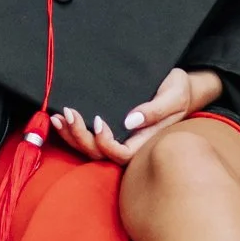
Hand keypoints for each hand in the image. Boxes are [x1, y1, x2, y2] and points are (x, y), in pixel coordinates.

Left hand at [48, 67, 222, 164]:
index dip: (106, 144)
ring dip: (71, 136)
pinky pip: (89, 139)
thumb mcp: (174, 96)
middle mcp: (131, 144)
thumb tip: (130, 121)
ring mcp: (120, 139)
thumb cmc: (180, 90)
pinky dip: (72, 132)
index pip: (122, 155)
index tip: (99, 120)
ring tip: (58, 117)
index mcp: (146, 141)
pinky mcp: (112, 130)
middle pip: (100, 154)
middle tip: (69, 113)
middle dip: (80, 137)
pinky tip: (61, 120)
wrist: (181, 85)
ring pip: (90, 150)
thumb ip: (156, 110)